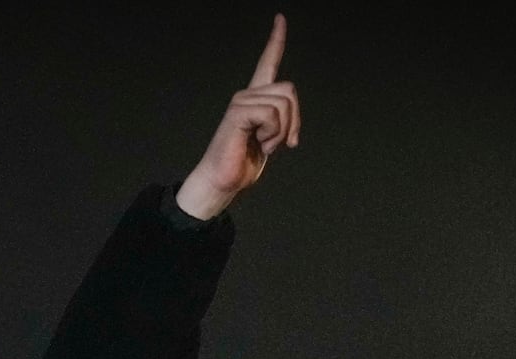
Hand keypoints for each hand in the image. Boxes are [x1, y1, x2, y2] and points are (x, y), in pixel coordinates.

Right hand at [176, 13, 299, 219]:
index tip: (280, 19)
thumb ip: (282, 124)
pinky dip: (272, 134)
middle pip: (290, 92)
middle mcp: (248, 95)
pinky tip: (257, 143)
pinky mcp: (238, 112)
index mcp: (256, 99)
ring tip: (263, 144)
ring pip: (284, 104)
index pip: (268, 63)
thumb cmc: (242, 163)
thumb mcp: (271, 140)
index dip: (276, 41)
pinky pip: (272, 114)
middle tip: (277, 144)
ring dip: (280, 132)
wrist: (222, 183)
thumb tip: (294, 128)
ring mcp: (241, 102)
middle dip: (293, 122)